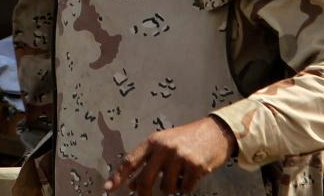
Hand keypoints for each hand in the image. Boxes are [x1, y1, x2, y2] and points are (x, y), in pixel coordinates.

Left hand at [105, 116, 235, 195]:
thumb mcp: (164, 147)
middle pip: (146, 181)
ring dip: (172, 187)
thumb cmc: (187, 139)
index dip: (118, 177)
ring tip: (180, 175)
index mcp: (154, 141)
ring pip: (166, 188)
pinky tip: (191, 175)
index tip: (108, 189)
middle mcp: (165, 148)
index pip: (131, 161)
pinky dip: (187, 187)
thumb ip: (148, 164)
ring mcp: (180, 156)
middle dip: (145, 193)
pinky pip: (184, 189)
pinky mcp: (195, 166)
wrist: (215, 132)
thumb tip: (132, 185)